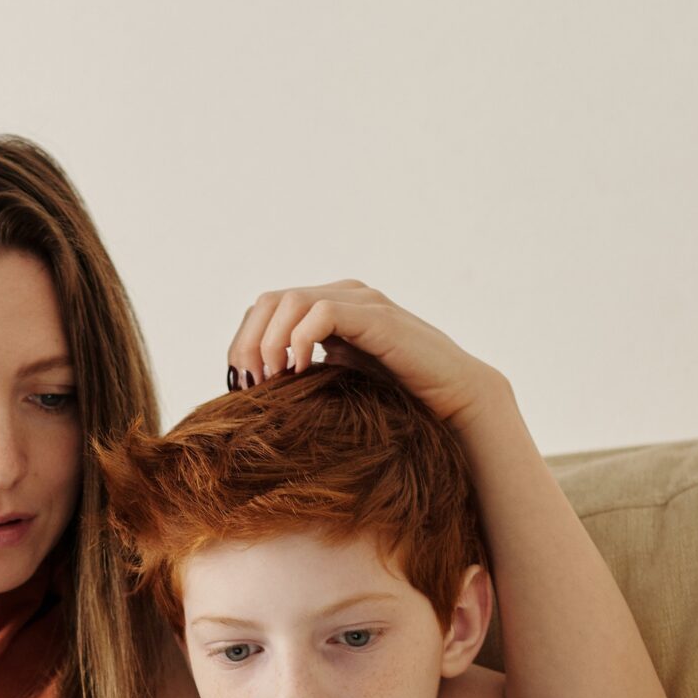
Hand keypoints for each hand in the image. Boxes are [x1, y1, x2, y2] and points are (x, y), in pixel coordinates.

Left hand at [225, 283, 507, 427]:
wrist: (454, 402)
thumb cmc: (398, 401)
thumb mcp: (338, 384)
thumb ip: (305, 374)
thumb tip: (257, 394)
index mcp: (328, 308)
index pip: (265, 309)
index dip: (243, 343)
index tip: (242, 386)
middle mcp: (342, 295)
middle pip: (268, 301)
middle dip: (248, 344)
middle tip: (249, 385)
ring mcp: (360, 302)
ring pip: (289, 301)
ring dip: (269, 342)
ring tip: (270, 380)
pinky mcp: (376, 316)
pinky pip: (320, 312)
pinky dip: (299, 340)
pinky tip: (299, 372)